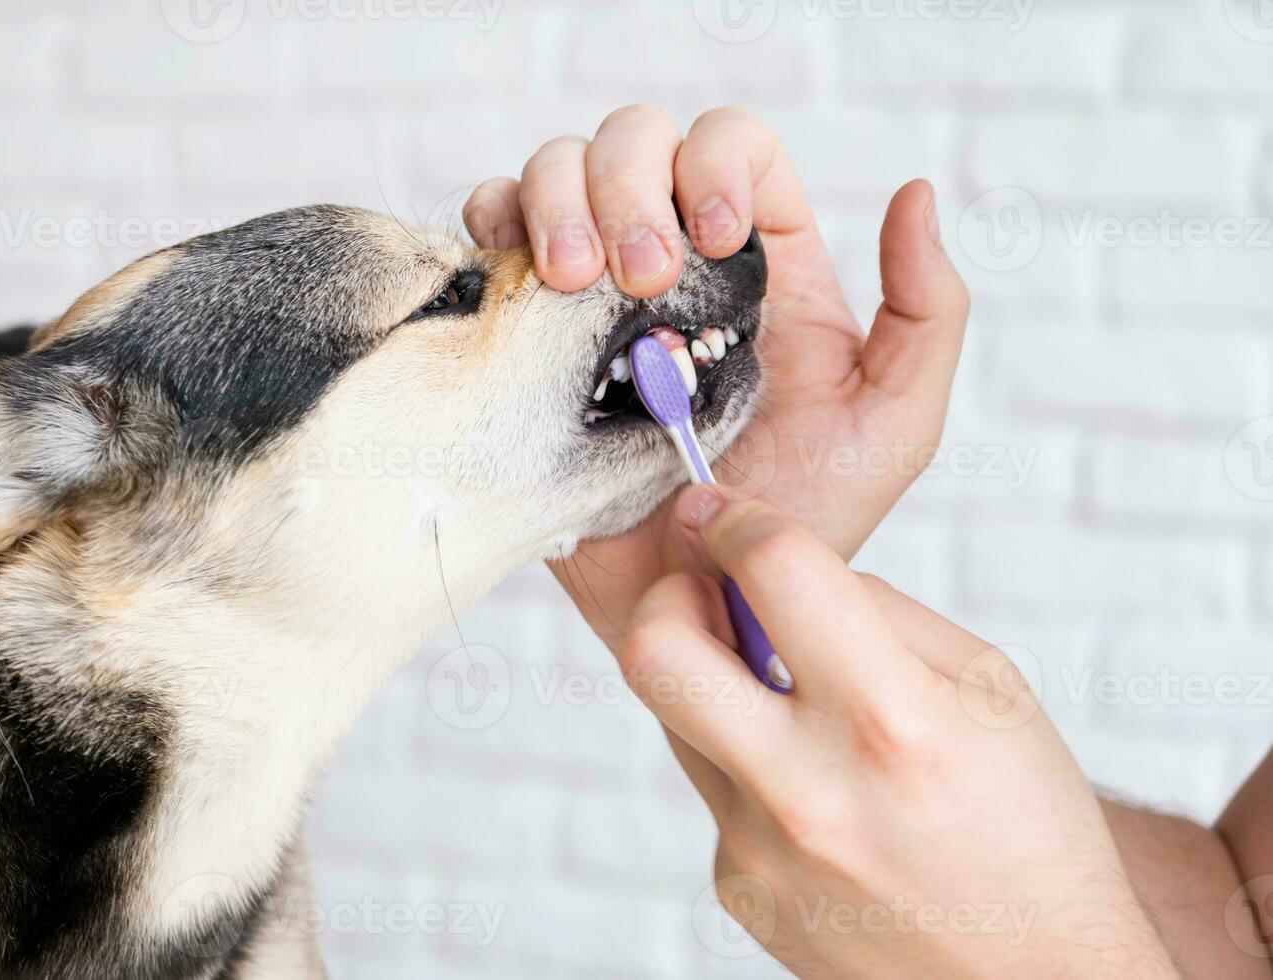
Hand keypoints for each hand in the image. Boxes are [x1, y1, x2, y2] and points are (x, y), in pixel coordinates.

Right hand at [462, 105, 970, 648]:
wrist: (686, 607)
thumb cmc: (790, 527)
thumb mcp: (891, 428)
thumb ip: (928, 314)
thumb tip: (914, 195)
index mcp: (760, 264)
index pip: (733, 149)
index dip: (717, 165)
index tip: (717, 239)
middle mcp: (672, 262)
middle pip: (636, 140)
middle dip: (629, 185)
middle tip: (638, 279)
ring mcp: (591, 290)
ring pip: (555, 168)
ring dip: (557, 200)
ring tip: (575, 284)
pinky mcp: (526, 327)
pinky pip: (492, 228)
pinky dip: (494, 220)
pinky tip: (522, 275)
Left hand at [619, 487, 1177, 977]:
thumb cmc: (1029, 828)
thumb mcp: (991, 690)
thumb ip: (876, 612)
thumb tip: (772, 564)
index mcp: (894, 721)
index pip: (772, 572)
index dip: (734, 517)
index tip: (720, 510)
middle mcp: (808, 789)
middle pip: (653, 650)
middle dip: (668, 594)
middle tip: (709, 594)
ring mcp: (759, 849)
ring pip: (676, 715)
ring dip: (714, 681)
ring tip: (792, 706)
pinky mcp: (736, 887)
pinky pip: (713, 787)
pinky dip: (747, 763)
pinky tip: (817, 794)